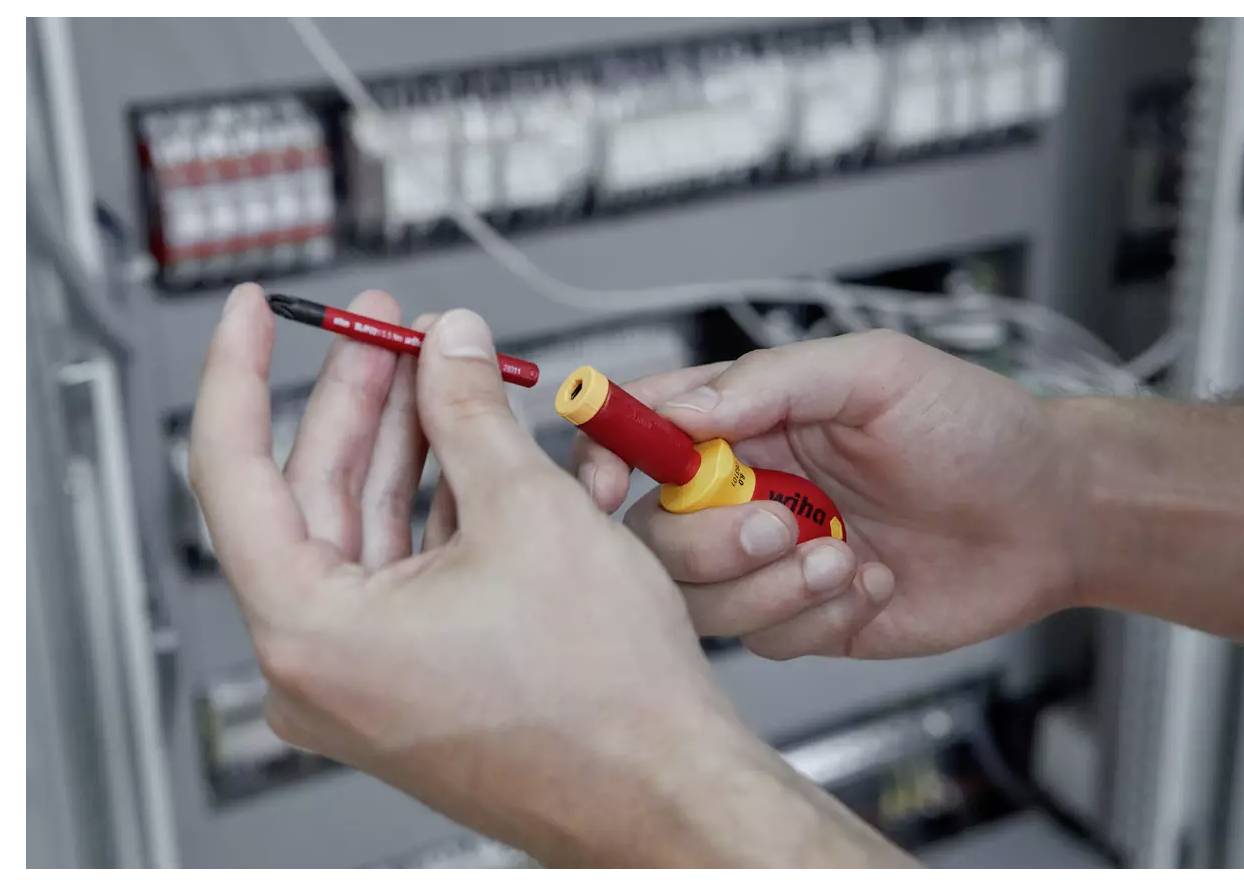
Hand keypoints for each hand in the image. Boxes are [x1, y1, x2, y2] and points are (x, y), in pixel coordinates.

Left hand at [189, 285, 907, 865]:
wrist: (667, 788)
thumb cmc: (603, 701)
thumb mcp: (528, 511)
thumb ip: (470, 409)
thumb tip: (450, 345)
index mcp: (310, 632)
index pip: (233, 470)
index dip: (242, 371)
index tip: (253, 314)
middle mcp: (322, 665)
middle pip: (314, 491)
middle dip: (364, 397)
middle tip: (393, 328)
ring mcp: (370, 676)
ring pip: (370, 526)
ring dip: (413, 443)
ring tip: (450, 372)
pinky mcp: (418, 677)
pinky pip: (409, 568)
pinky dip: (442, 503)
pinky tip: (479, 446)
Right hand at [574, 331, 1083, 660]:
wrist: (1049, 514)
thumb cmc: (974, 427)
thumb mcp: (877, 372)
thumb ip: (773, 381)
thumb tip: (683, 409)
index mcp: (748, 419)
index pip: (640, 432)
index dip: (605, 455)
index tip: (608, 484)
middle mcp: (747, 491)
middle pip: (653, 532)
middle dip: (707, 540)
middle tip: (780, 524)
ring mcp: (772, 560)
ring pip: (700, 598)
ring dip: (766, 586)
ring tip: (843, 556)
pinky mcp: (806, 618)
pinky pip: (766, 639)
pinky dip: (818, 615)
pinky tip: (873, 582)